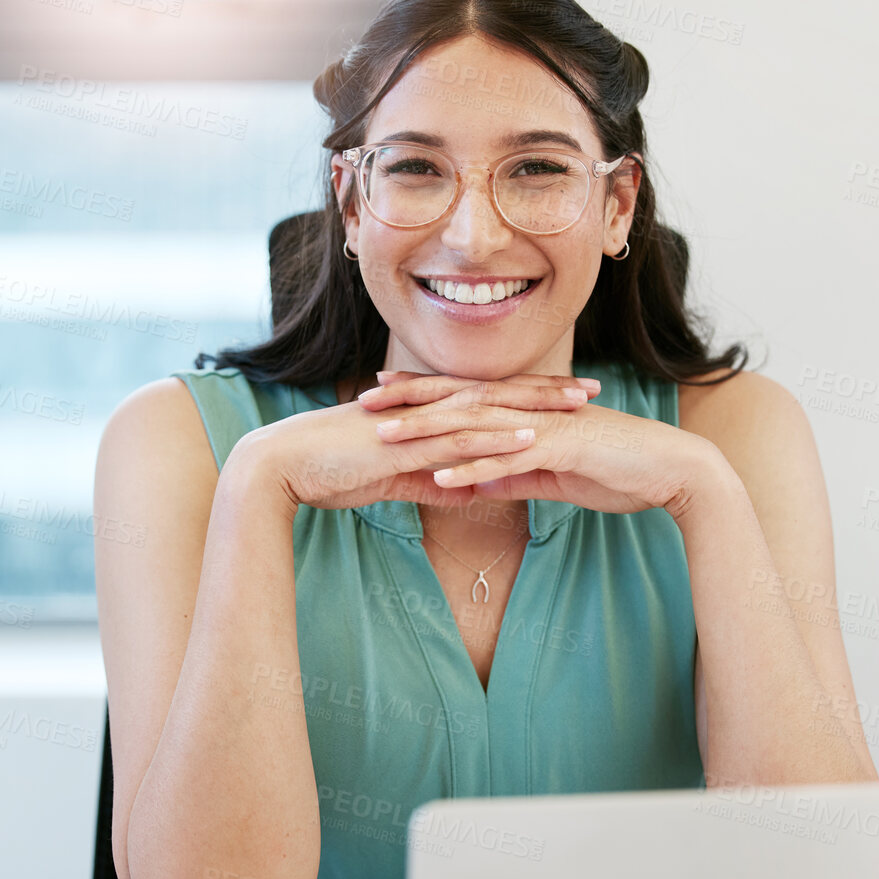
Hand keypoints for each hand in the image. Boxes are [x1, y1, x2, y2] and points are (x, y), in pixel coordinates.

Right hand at [244, 371, 600, 513]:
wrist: (283, 466)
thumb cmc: (329, 470)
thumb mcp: (391, 477)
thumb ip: (429, 481)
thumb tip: (465, 490)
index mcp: (424, 412)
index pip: (487, 397)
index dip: (530, 394)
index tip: (569, 395)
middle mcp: (426, 408)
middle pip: (499, 394)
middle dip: (548, 391)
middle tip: (595, 388)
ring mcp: (417, 422)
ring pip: (488, 410)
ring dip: (535, 407)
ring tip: (578, 407)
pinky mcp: (405, 443)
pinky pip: (458, 440)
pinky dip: (495, 437)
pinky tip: (529, 437)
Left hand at [361, 370, 720, 517]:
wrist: (674, 472)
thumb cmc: (620, 471)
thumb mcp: (555, 477)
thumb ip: (514, 477)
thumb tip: (473, 484)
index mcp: (530, 413)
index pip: (466, 397)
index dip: (422, 393)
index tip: (381, 394)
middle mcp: (533, 411)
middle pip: (460, 401)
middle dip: (410, 400)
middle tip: (363, 401)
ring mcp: (547, 427)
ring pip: (477, 425)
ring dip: (429, 431)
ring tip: (386, 437)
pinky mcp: (563, 450)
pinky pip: (511, 458)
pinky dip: (475, 467)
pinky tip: (441, 477)